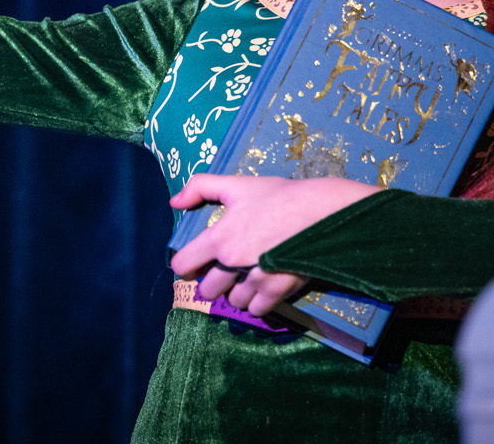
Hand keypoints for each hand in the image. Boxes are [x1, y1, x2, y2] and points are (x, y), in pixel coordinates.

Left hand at [169, 174, 378, 316]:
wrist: (320, 211)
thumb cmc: (277, 196)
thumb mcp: (236, 184)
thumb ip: (200, 187)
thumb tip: (173, 202)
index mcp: (219, 238)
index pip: (183, 266)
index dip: (185, 266)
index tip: (195, 263)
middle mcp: (232, 264)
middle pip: (207, 290)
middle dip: (212, 282)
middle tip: (225, 271)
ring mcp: (255, 280)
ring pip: (233, 301)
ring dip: (236, 293)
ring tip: (247, 277)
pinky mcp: (277, 291)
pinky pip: (256, 310)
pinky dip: (257, 302)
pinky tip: (262, 287)